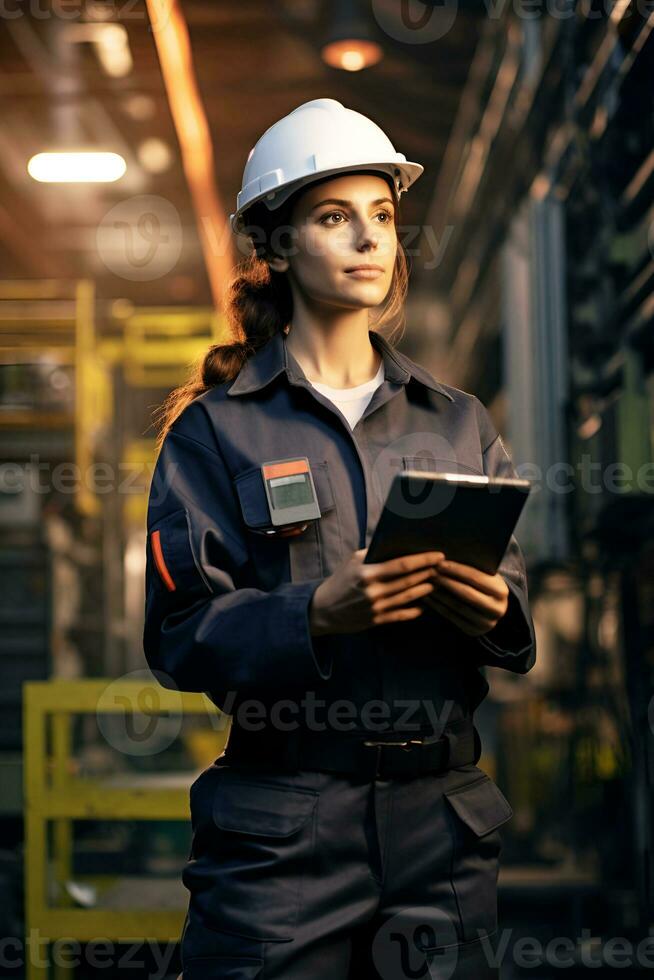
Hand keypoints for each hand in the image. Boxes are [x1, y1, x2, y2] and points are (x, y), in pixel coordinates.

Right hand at [308, 548, 444, 634]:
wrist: (322, 610)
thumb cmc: (340, 581)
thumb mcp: (352, 561)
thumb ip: (372, 553)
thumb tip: (395, 543)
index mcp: (367, 573)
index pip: (401, 565)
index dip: (422, 560)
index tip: (438, 555)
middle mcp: (373, 591)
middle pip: (409, 581)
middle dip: (428, 573)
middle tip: (443, 567)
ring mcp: (376, 608)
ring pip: (408, 597)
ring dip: (425, 589)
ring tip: (436, 582)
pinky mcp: (376, 621)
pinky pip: (401, 615)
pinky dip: (414, 611)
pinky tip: (424, 606)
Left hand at [421, 558, 508, 636]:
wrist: (492, 607)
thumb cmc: (483, 583)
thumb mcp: (485, 574)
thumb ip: (473, 566)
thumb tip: (447, 554)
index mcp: (501, 591)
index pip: (476, 577)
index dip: (456, 569)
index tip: (439, 562)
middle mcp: (496, 609)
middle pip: (466, 593)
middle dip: (446, 582)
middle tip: (430, 573)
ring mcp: (486, 623)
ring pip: (457, 607)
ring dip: (438, 594)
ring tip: (425, 583)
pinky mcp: (474, 632)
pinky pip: (452, 618)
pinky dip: (438, 606)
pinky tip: (427, 597)